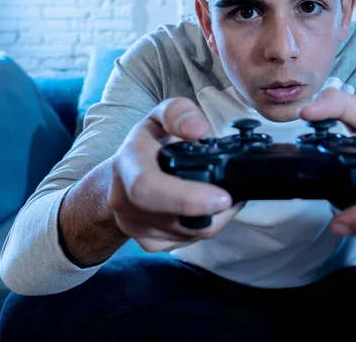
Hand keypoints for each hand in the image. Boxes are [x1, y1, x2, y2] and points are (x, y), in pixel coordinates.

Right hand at [108, 97, 244, 252]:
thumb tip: (198, 129)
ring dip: (215, 216)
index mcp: (128, 164)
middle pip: (174, 219)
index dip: (186, 197)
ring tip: (224, 192)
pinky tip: (210, 207)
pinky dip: (208, 224)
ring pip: (188, 233)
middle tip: (233, 197)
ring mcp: (135, 226)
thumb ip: (178, 112)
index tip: (222, 197)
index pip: (148, 188)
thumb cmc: (148, 144)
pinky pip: (188, 240)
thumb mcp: (160, 116)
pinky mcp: (150, 243)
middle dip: (211, 212)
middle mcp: (125, 200)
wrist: (122, 176)